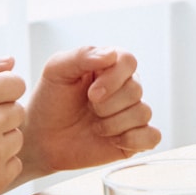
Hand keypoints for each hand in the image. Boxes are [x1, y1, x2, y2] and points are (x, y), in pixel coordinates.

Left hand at [18, 47, 159, 179]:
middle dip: (107, 105)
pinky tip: (113, 141)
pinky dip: (134, 140)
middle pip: (136, 89)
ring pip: (143, 113)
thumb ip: (82, 55)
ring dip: (114, 124)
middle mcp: (123, 87)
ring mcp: (130, 114)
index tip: (91, 94)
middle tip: (89, 110)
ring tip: (95, 126)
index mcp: (108, 66)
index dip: (113, 78)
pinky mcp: (134, 139)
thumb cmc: (49, 100)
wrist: (42, 138)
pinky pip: (153, 136)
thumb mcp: (57, 70)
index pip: (128, 61)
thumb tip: (111, 54)